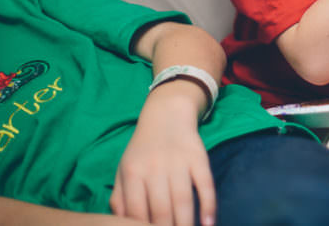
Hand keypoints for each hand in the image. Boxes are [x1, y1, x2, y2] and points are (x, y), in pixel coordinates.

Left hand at [110, 83, 215, 225]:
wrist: (167, 113)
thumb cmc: (143, 148)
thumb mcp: (124, 169)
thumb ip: (119, 197)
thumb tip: (121, 222)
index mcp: (132, 173)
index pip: (136, 211)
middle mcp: (155, 168)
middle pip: (161, 210)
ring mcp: (178, 162)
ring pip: (183, 200)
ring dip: (186, 223)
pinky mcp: (199, 157)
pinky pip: (205, 184)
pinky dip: (209, 205)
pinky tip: (209, 222)